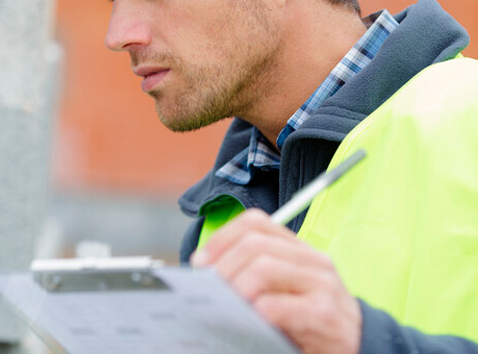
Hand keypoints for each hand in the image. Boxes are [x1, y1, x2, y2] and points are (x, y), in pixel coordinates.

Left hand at [191, 209, 361, 353]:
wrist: (363, 347)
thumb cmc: (313, 319)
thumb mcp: (287, 288)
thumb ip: (256, 274)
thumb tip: (207, 272)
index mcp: (299, 249)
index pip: (256, 222)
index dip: (223, 237)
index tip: (201, 261)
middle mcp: (312, 260)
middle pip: (255, 244)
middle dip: (223, 265)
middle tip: (207, 289)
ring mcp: (321, 285)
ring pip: (264, 267)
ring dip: (235, 287)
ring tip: (224, 305)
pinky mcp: (324, 315)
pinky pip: (277, 306)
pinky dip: (254, 312)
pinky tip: (247, 322)